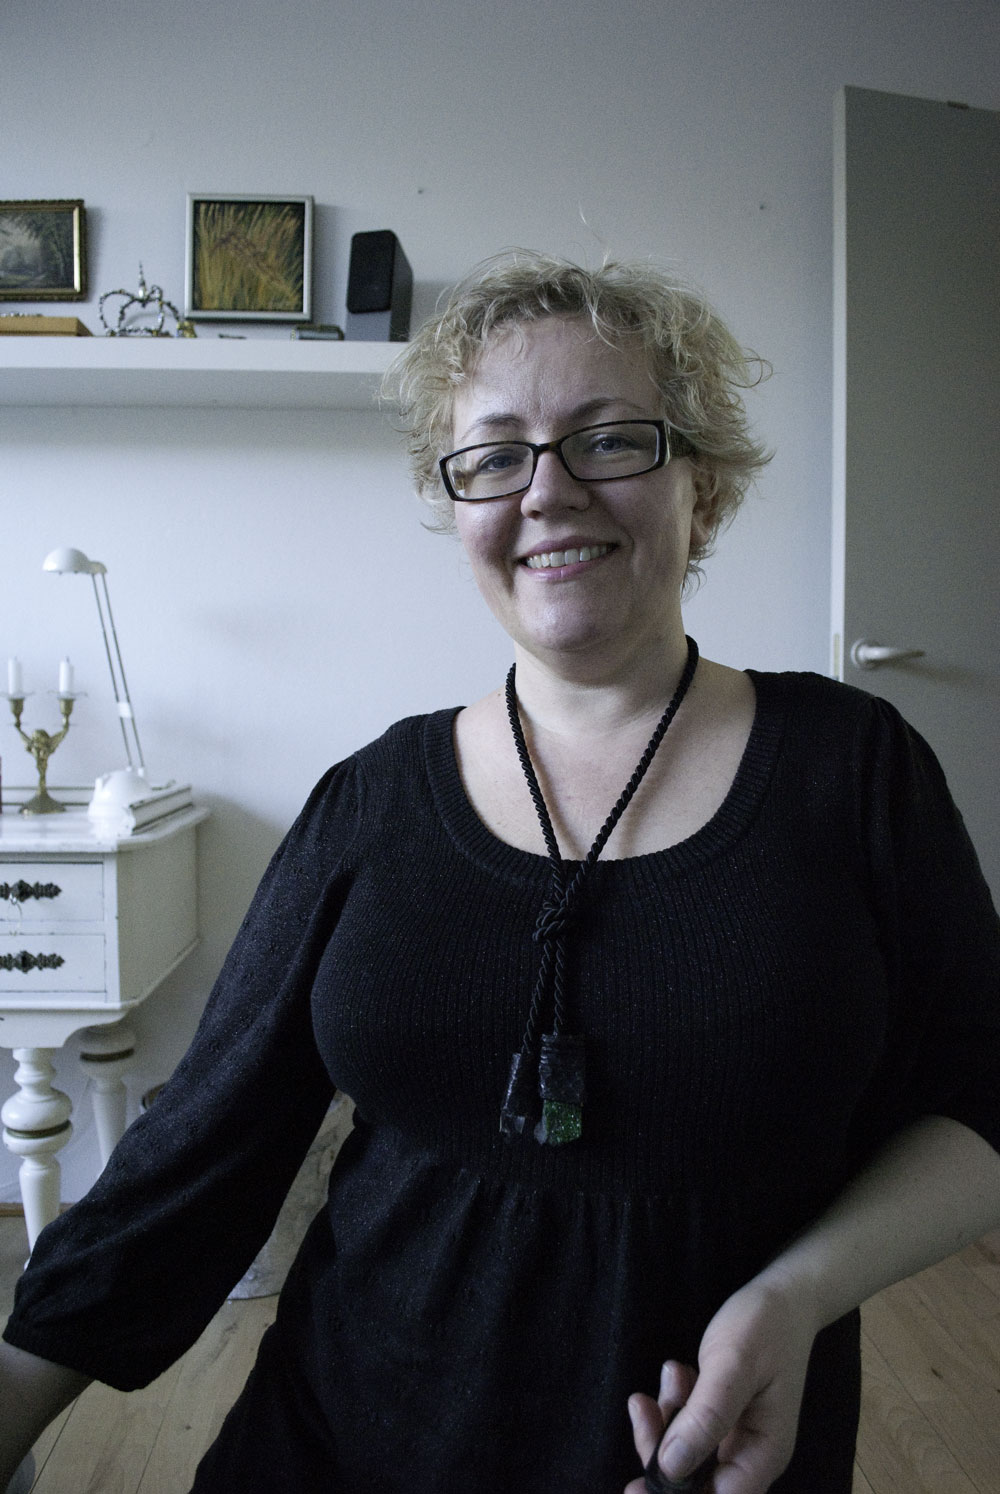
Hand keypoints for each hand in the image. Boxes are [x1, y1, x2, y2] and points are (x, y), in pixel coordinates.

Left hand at [625, 1273, 817, 1492]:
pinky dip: (674, 1404)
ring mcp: (734, 1435)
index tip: (637, 1483)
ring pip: (685, 1452)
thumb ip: (706, 1416)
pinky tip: (677, 1372)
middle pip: (695, 1481)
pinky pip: (687, 1426)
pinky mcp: (720, 1416)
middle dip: (661, 1449)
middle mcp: (749, 1454)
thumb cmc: (765, 1326)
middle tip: (642, 1406)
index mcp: (764, 1453)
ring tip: (672, 1372)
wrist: (784, 1294)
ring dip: (666, 1420)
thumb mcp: (734, 1365)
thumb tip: (670, 1469)